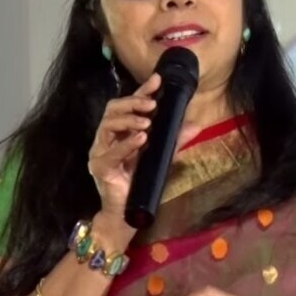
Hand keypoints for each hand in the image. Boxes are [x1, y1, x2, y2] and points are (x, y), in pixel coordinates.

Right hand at [87, 73, 200, 219]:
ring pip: (107, 125)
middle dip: (133, 102)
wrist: (126, 215)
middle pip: (113, 110)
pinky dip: (126, 144)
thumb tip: (196, 125)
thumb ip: (174, 141)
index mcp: (119, 132)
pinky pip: (110, 153)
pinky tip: (140, 138)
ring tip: (147, 122)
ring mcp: (100, 152)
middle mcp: (106, 139)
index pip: (128, 105)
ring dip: (128, 120)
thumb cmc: (139, 184)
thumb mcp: (160, 158)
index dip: (141, 91)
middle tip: (152, 104)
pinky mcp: (100, 168)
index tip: (158, 80)